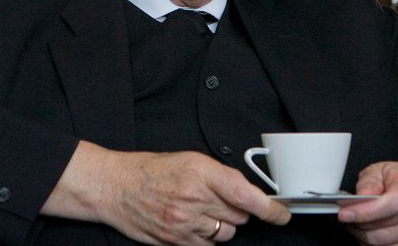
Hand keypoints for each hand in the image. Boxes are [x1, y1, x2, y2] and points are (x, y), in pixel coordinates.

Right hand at [43, 141, 290, 243]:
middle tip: (222, 200)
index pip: (246, 196)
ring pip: (226, 234)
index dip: (271, 209)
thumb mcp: (189, 159)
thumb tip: (247, 192)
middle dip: (238, 210)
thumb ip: (220, 175)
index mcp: (200, 173)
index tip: (282, 214)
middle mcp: (194, 199)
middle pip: (239, 216)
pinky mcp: (176, 242)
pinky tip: (194, 224)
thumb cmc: (151, 170)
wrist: (116, 187)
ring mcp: (184, 224)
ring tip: (203, 211)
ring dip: (223, 225)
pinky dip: (207, 238)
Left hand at [338, 160, 397, 245]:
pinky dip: (374, 245)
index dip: (365, 211)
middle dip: (357, 223)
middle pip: (381, 228)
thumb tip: (360, 196)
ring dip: (363, 235)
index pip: (391, 204)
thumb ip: (368, 182)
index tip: (344, 213)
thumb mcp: (379, 170)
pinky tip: (371, 232)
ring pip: (380, 243)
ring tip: (358, 222)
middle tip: (347, 216)